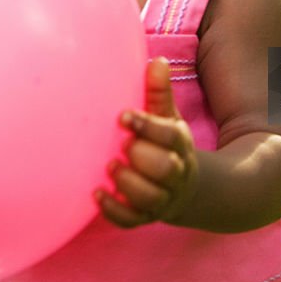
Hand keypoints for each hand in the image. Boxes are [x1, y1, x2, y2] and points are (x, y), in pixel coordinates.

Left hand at [96, 57, 197, 227]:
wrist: (185, 186)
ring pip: (149, 198)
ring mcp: (161, 198)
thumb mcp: (168, 117)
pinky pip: (131, 221)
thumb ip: (159, 92)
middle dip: (143, 157)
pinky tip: (96, 195)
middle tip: (122, 144)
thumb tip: (156, 60)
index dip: (148, 126)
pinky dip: (114, 210)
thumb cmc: (166, 143)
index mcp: (179, 144)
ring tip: (109, 167)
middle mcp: (174, 173)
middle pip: (165, 169)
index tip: (123, 116)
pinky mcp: (145, 217)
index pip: (170, 136)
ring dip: (128, 184)